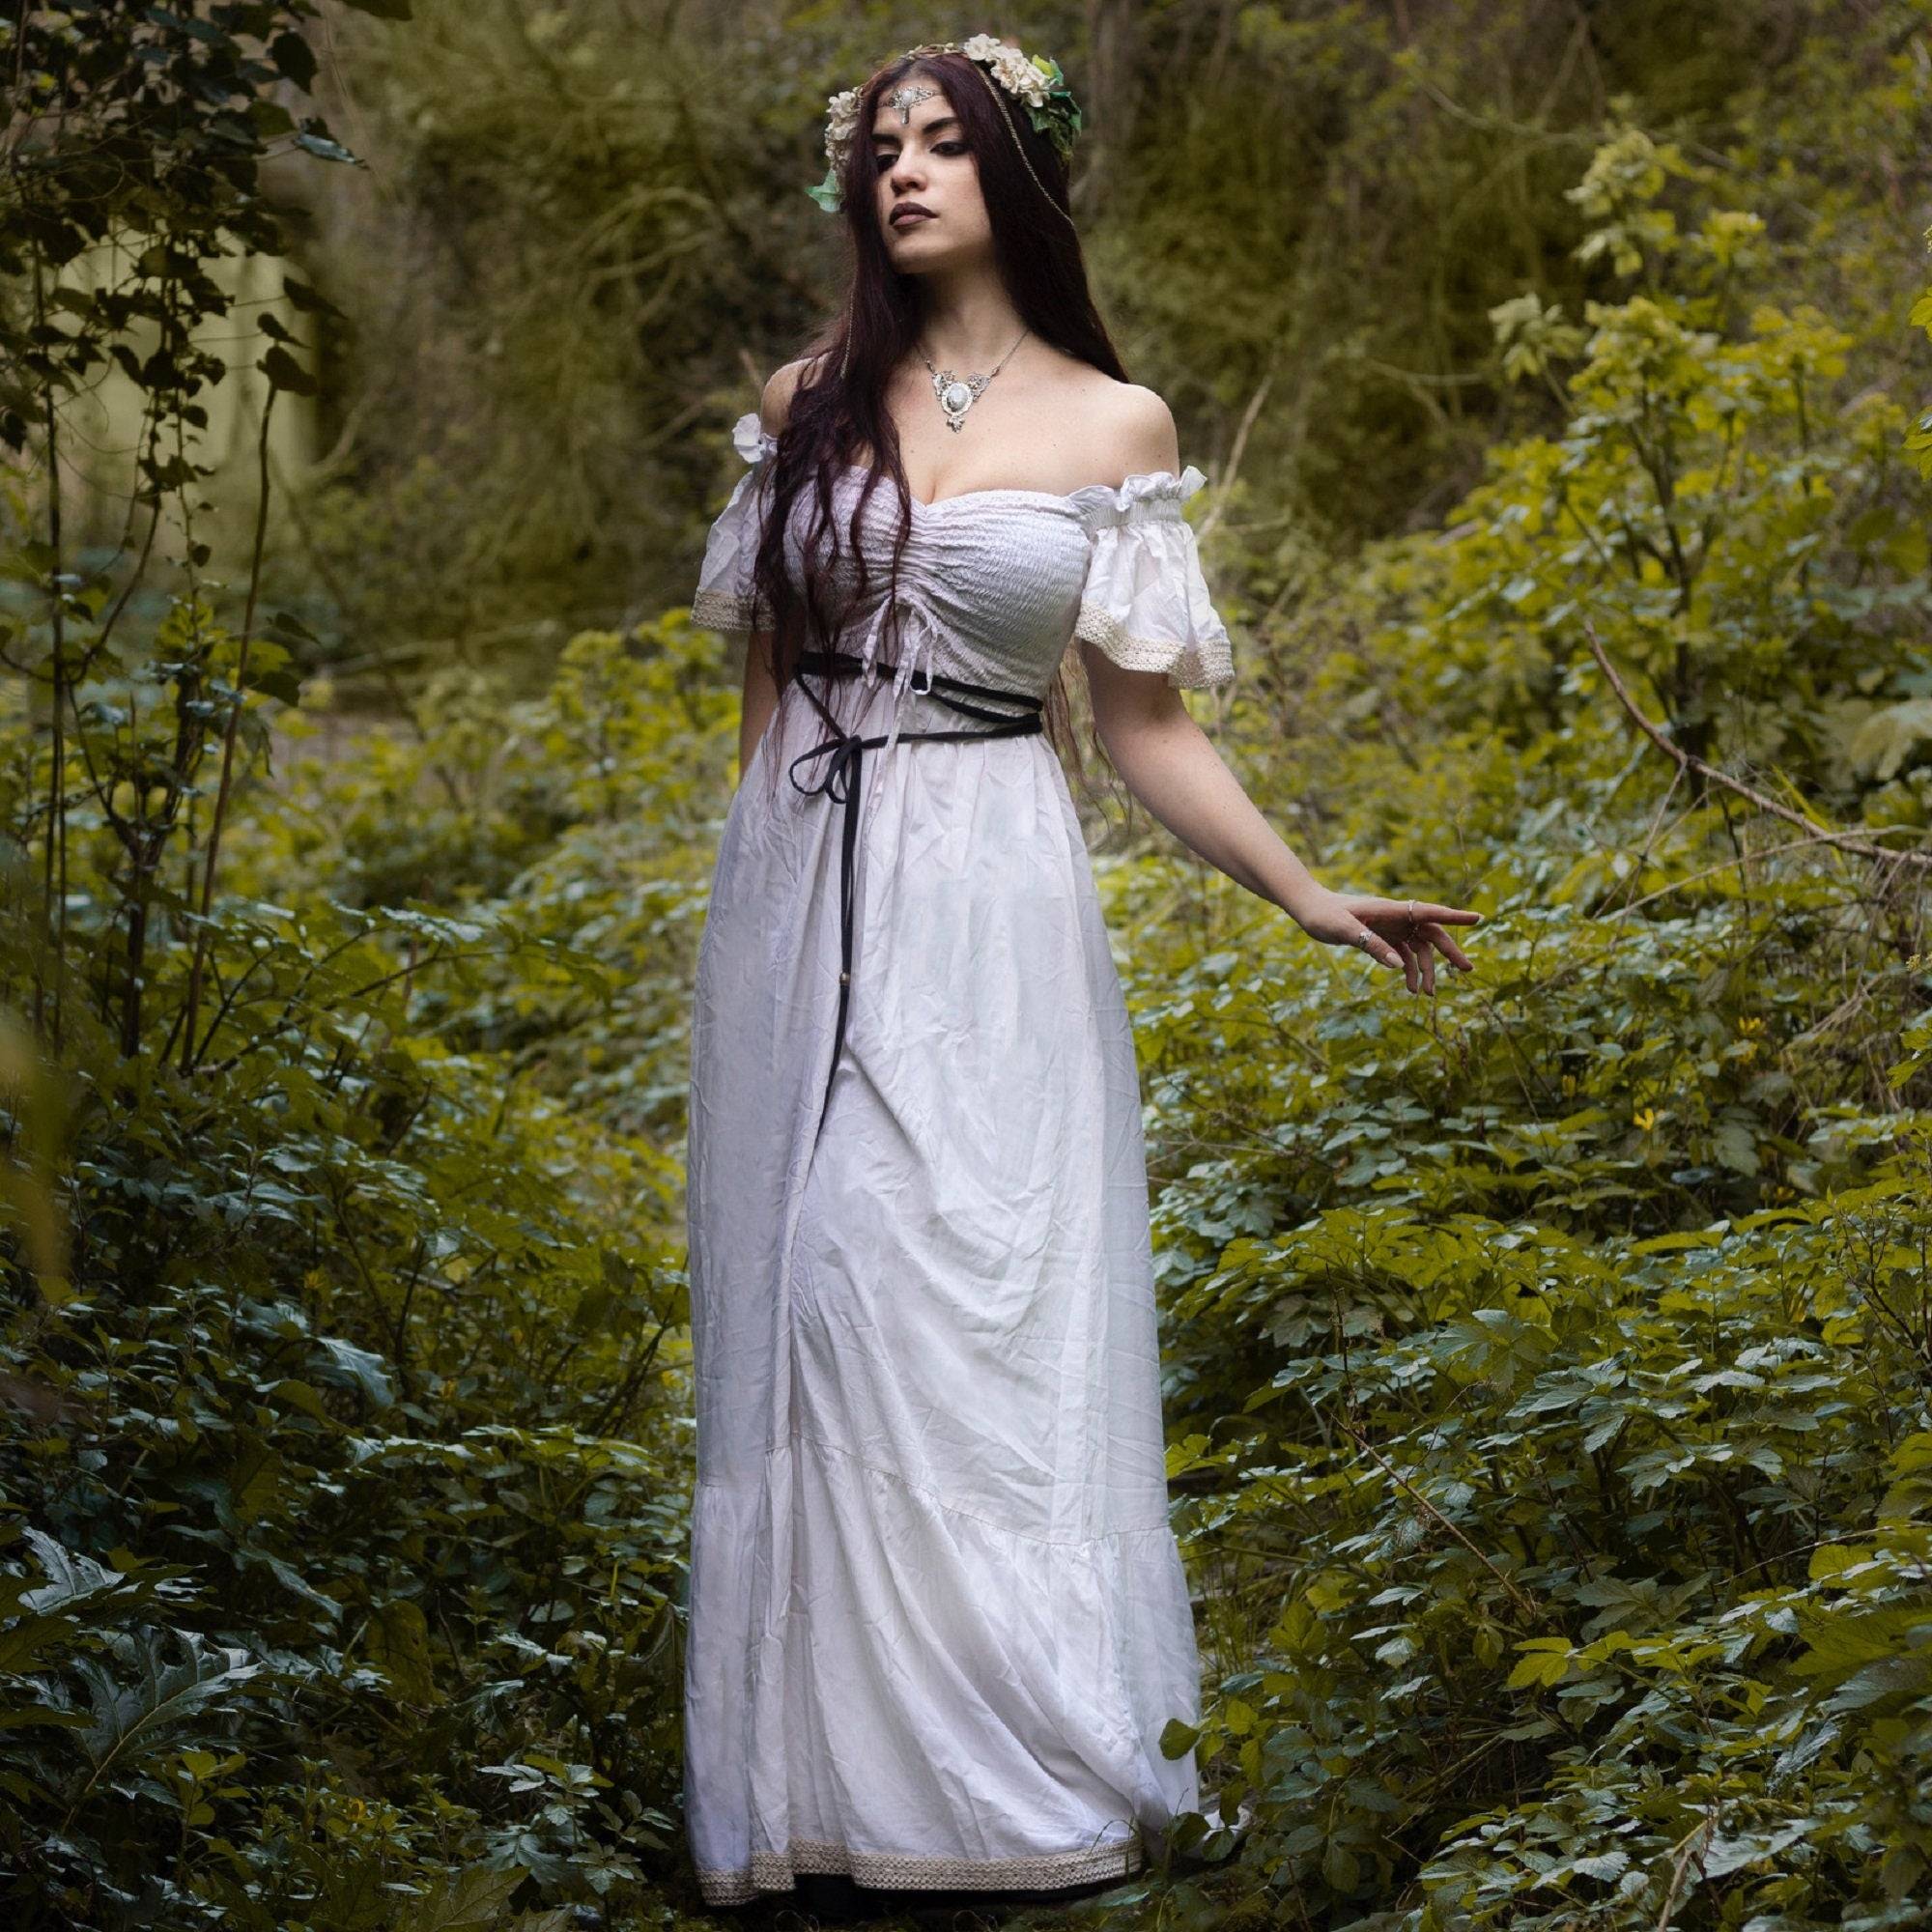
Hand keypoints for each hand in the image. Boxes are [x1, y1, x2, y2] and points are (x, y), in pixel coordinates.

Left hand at [1293, 888, 1481, 994]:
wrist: (1309, 909)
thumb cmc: (1325, 914)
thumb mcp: (1345, 931)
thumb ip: (1371, 946)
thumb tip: (1399, 967)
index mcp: (1391, 909)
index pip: (1429, 912)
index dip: (1454, 916)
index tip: (1478, 918)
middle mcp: (1396, 917)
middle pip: (1431, 933)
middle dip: (1449, 952)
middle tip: (1467, 970)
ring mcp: (1391, 927)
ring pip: (1418, 948)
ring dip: (1426, 969)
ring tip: (1427, 994)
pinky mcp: (1382, 937)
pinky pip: (1403, 954)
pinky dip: (1409, 970)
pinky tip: (1409, 988)